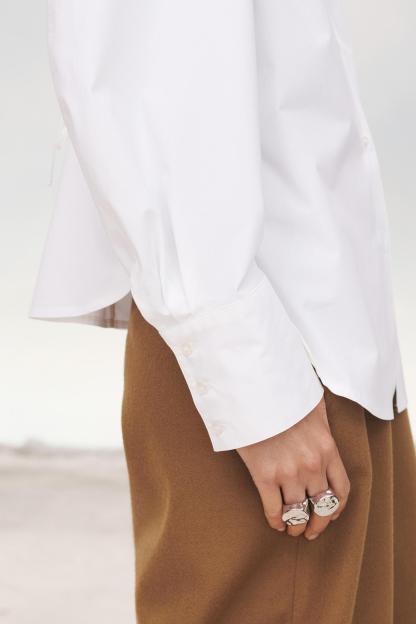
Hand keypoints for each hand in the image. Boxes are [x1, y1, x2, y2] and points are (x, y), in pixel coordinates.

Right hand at [236, 397, 349, 538]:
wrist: (255, 390)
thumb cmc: (284, 394)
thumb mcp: (314, 405)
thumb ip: (321, 421)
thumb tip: (320, 420)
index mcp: (328, 449)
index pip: (341, 489)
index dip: (337, 508)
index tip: (330, 515)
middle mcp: (312, 465)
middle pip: (321, 506)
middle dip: (317, 524)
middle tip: (311, 532)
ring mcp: (288, 472)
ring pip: (297, 512)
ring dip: (295, 526)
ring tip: (291, 530)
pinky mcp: (264, 476)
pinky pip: (274, 509)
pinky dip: (276, 521)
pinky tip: (275, 524)